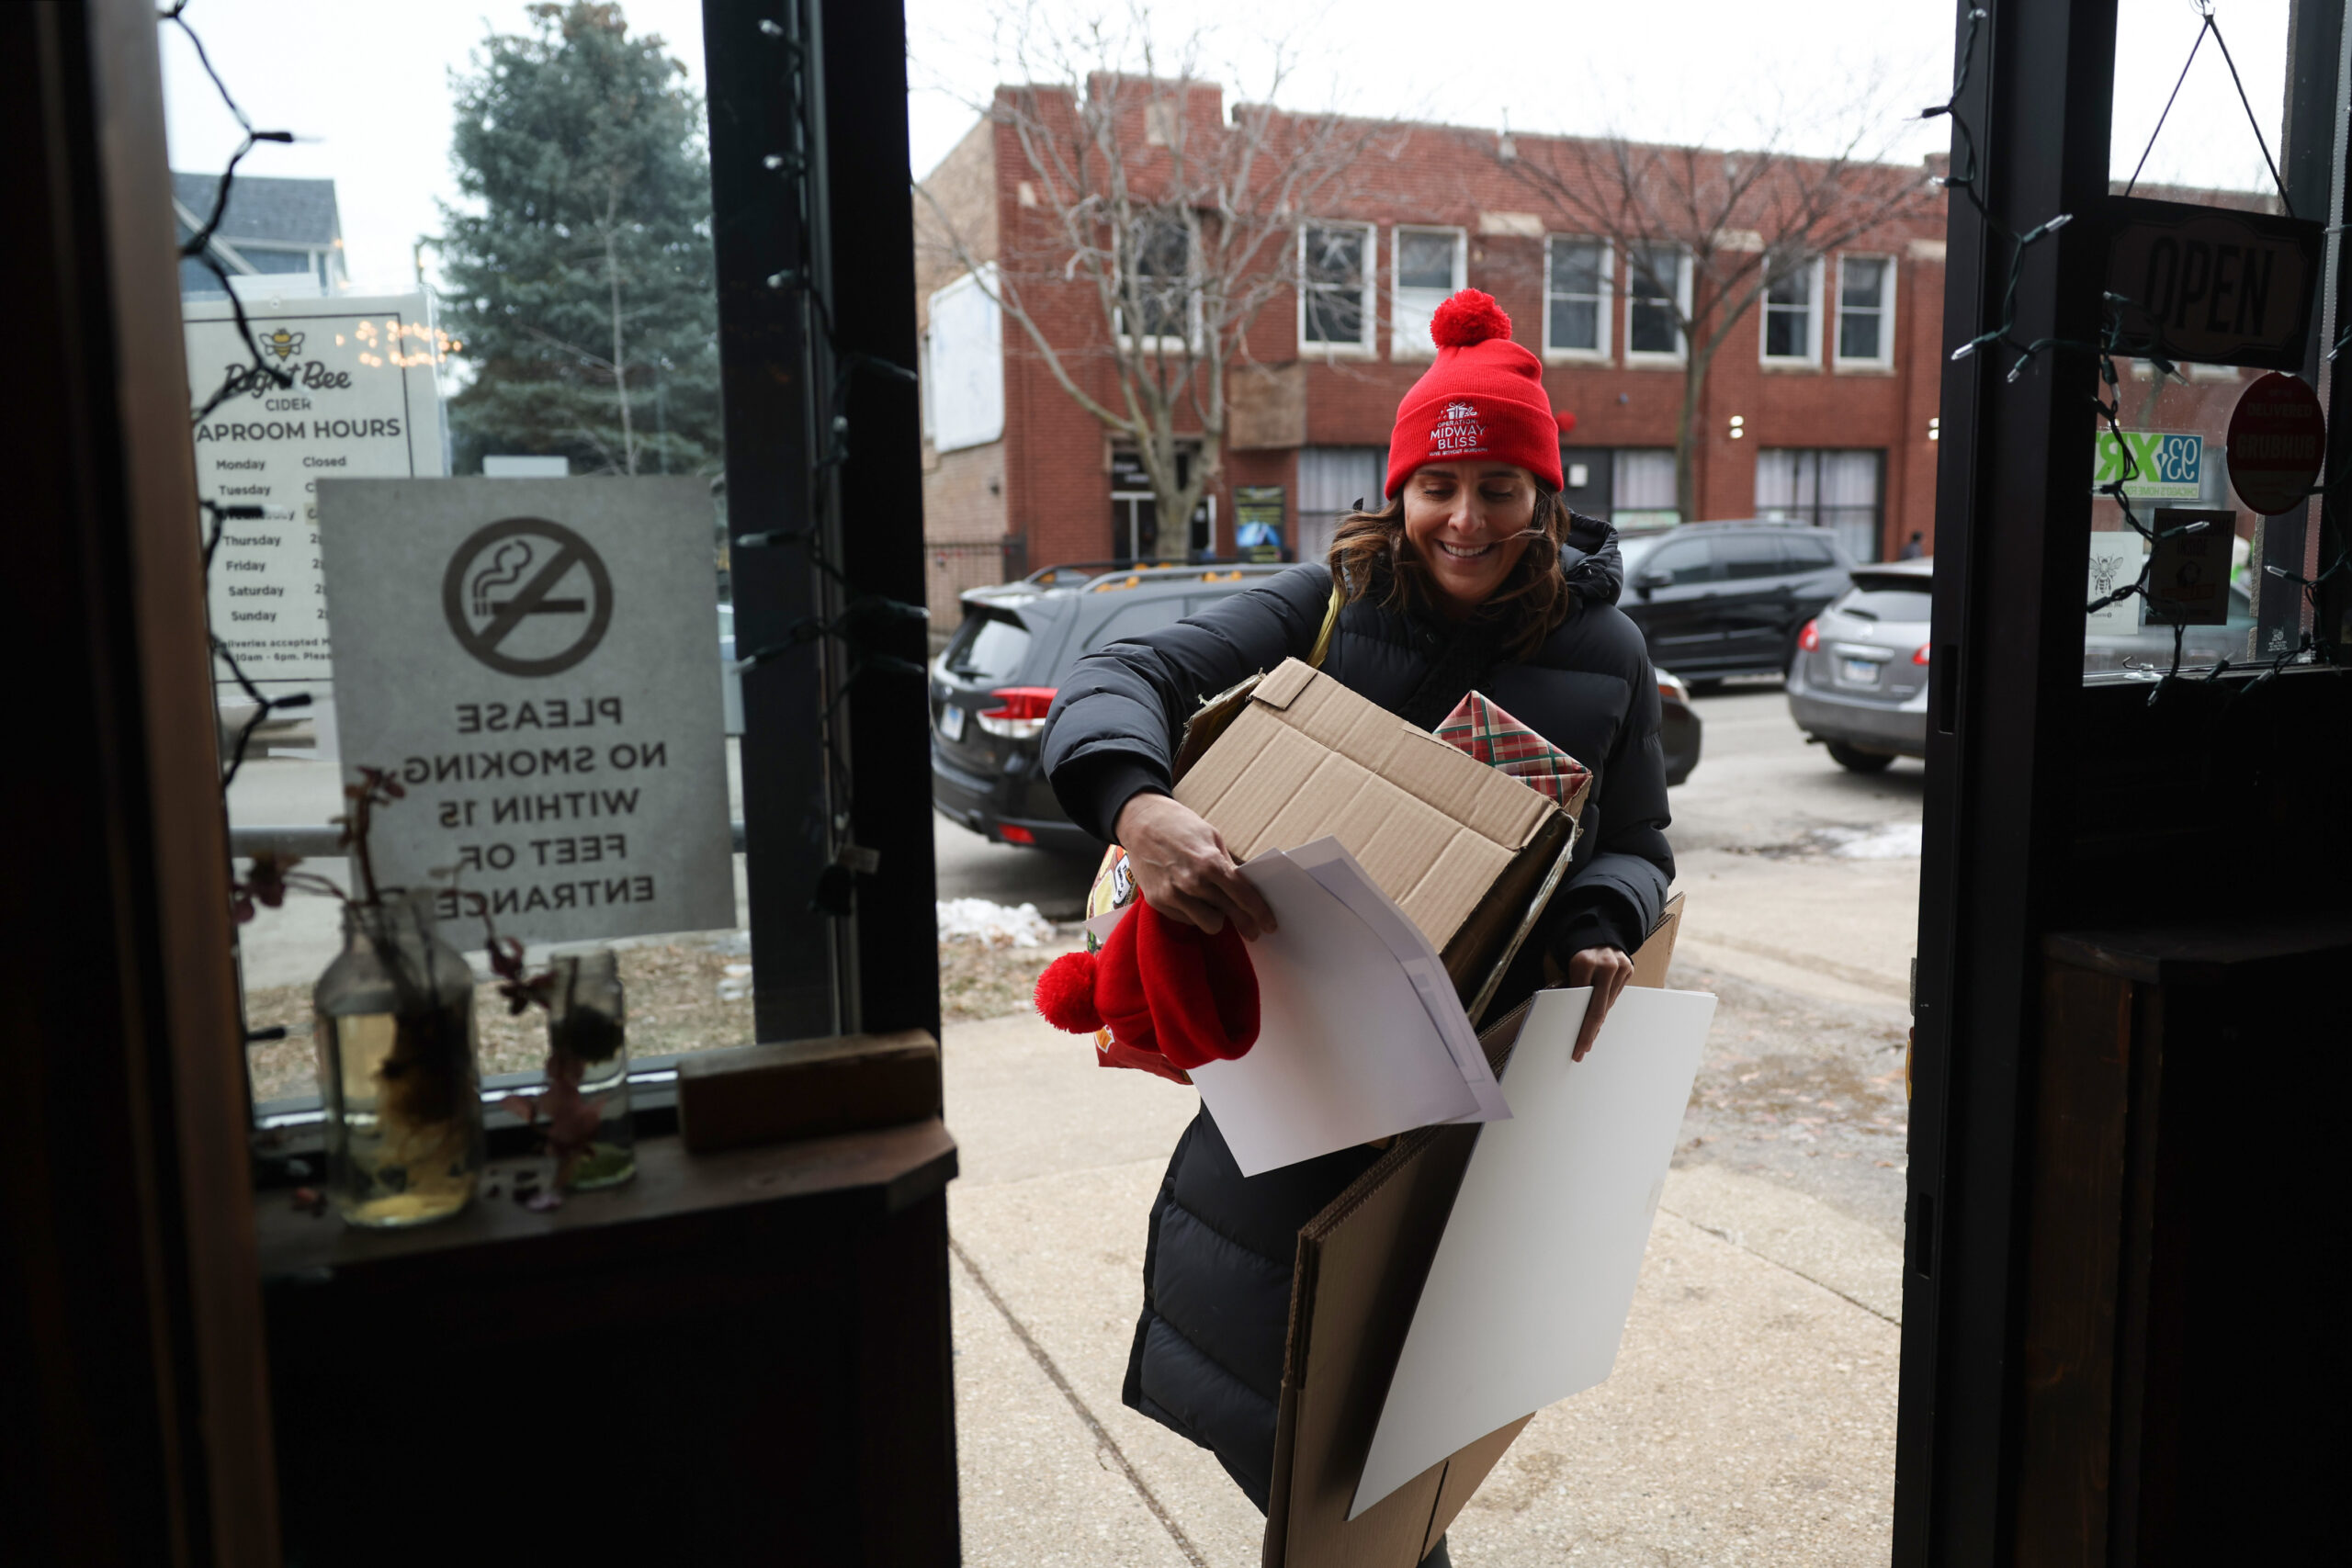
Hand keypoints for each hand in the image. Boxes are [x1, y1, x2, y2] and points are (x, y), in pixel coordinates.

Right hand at [1113, 793, 1277, 939]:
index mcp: (1210, 863)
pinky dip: (1193, 912)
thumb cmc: (1180, 826)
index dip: (1259, 913)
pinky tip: (1190, 897)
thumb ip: (1227, 866)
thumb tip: (1245, 888)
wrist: (1140, 822)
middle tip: (1253, 931)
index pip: (1242, 896)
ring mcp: (1173, 895)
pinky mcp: (1158, 902)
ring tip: (1214, 904)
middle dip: (1244, 924)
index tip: (1269, 924)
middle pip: (1228, 915)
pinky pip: (1186, 919)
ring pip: (1208, 924)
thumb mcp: (1212, 837)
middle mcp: (1192, 883)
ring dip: (1215, 917)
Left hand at [1565, 946, 1634, 1061]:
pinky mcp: (1629, 969)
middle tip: (1581, 1051)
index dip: (1578, 1025)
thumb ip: (1562, 985)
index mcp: (1583, 962)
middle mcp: (1604, 965)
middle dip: (1589, 1033)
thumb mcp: (1560, 963)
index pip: (1580, 1001)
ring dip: (1597, 1022)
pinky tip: (1596, 1020)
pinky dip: (1605, 1006)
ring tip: (1587, 1039)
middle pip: (1598, 1009)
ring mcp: (1620, 967)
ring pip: (1608, 1004)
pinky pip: (1615, 995)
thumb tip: (1560, 1014)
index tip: (1574, 1043)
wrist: (1596, 926)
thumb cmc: (1572, 949)